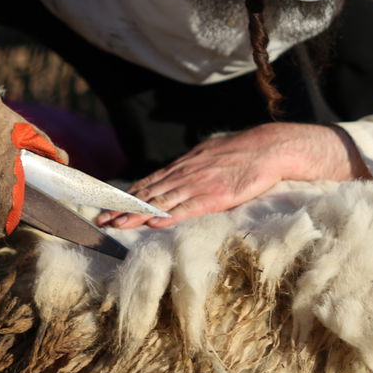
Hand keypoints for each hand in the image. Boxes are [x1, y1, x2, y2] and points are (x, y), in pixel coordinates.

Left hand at [96, 122, 368, 229]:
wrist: (270, 147)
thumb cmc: (243, 154)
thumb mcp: (211, 156)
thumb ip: (193, 168)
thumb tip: (178, 178)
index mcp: (185, 165)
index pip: (150, 182)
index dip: (127, 195)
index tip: (108, 205)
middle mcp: (187, 174)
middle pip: (149, 192)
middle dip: (124, 207)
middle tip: (102, 219)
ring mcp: (200, 184)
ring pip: (163, 201)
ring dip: (138, 214)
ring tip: (118, 225)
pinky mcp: (217, 196)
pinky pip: (188, 208)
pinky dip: (169, 215)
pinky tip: (154, 222)